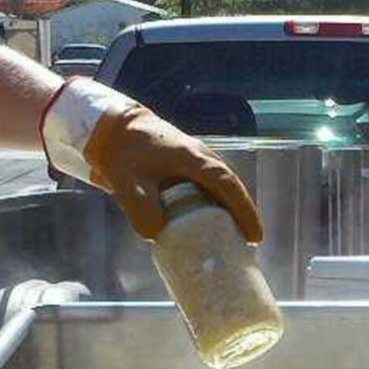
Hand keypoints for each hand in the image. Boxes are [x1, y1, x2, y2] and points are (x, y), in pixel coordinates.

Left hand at [41, 81, 262, 242]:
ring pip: (223, 184)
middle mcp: (201, 155)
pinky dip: (217, 201)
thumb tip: (160, 236)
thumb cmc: (121, 153)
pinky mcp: (187, 162)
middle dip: (244, 213)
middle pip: (232, 186)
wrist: (112, 128)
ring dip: (231, 207)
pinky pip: (210, 183)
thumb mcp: (128, 185)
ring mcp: (196, 156)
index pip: (228, 186)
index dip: (244, 212)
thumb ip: (143, 212)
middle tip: (250, 241)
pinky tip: (212, 218)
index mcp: (192, 158)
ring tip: (235, 233)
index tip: (255, 237)